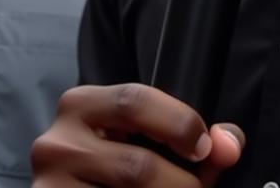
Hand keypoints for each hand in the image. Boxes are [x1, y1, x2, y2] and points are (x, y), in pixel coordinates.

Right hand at [31, 83, 243, 185]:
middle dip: (181, 185)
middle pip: (136, 165)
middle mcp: (56, 142)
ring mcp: (49, 185)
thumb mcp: (144, 143)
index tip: (204, 147)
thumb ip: (193, 141)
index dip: (178, 123)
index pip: (133, 100)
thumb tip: (230, 144)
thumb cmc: (114, 169)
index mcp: (80, 105)